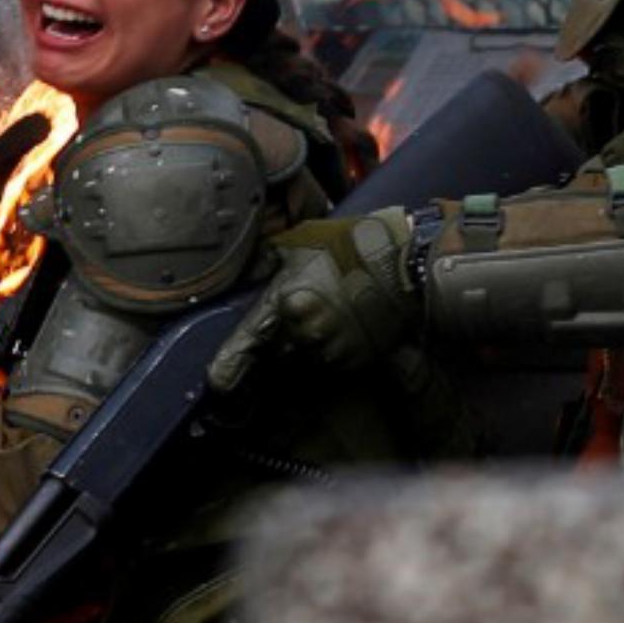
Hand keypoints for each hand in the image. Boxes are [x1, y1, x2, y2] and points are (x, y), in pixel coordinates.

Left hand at [207, 212, 416, 395]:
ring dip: (308, 348)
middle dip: (281, 342)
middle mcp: (303, 334)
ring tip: (329, 320)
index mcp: (285, 304)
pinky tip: (346, 328)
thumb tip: (247, 272)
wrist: (405, 261)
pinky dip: (333, 352)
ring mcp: (331, 350)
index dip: (227, 367)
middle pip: (277, 353)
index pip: (244, 345)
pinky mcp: (355, 361)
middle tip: (301, 319)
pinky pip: (332, 365)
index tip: (218, 380)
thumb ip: (268, 261)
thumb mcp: (301, 241)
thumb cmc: (353, 246)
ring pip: (305, 360)